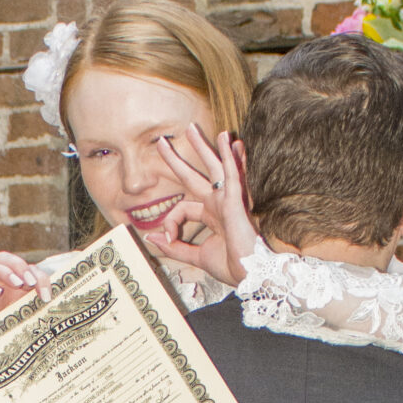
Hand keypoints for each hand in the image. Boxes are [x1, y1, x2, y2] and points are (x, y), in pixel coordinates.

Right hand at [0, 251, 51, 330]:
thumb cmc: (17, 332)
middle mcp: (0, 283)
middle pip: (3, 258)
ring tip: (18, 284)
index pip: (26, 267)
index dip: (38, 275)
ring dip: (4, 272)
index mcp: (18, 283)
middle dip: (19, 265)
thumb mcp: (33, 315)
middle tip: (30, 282)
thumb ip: (42, 302)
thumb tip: (60, 297)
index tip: (46, 293)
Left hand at [149, 125, 257, 286]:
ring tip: (191, 128)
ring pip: (213, 168)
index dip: (170, 222)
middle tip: (162, 141)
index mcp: (211, 217)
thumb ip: (173, 247)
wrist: (252, 274)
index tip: (167, 238)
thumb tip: (150, 236)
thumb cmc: (231, 266)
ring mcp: (228, 201)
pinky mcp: (236, 202)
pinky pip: (232, 174)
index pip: (182, 208)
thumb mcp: (195, 256)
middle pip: (194, 176)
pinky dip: (229, 156)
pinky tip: (227, 140)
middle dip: (178, 159)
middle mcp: (218, 205)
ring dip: (202, 147)